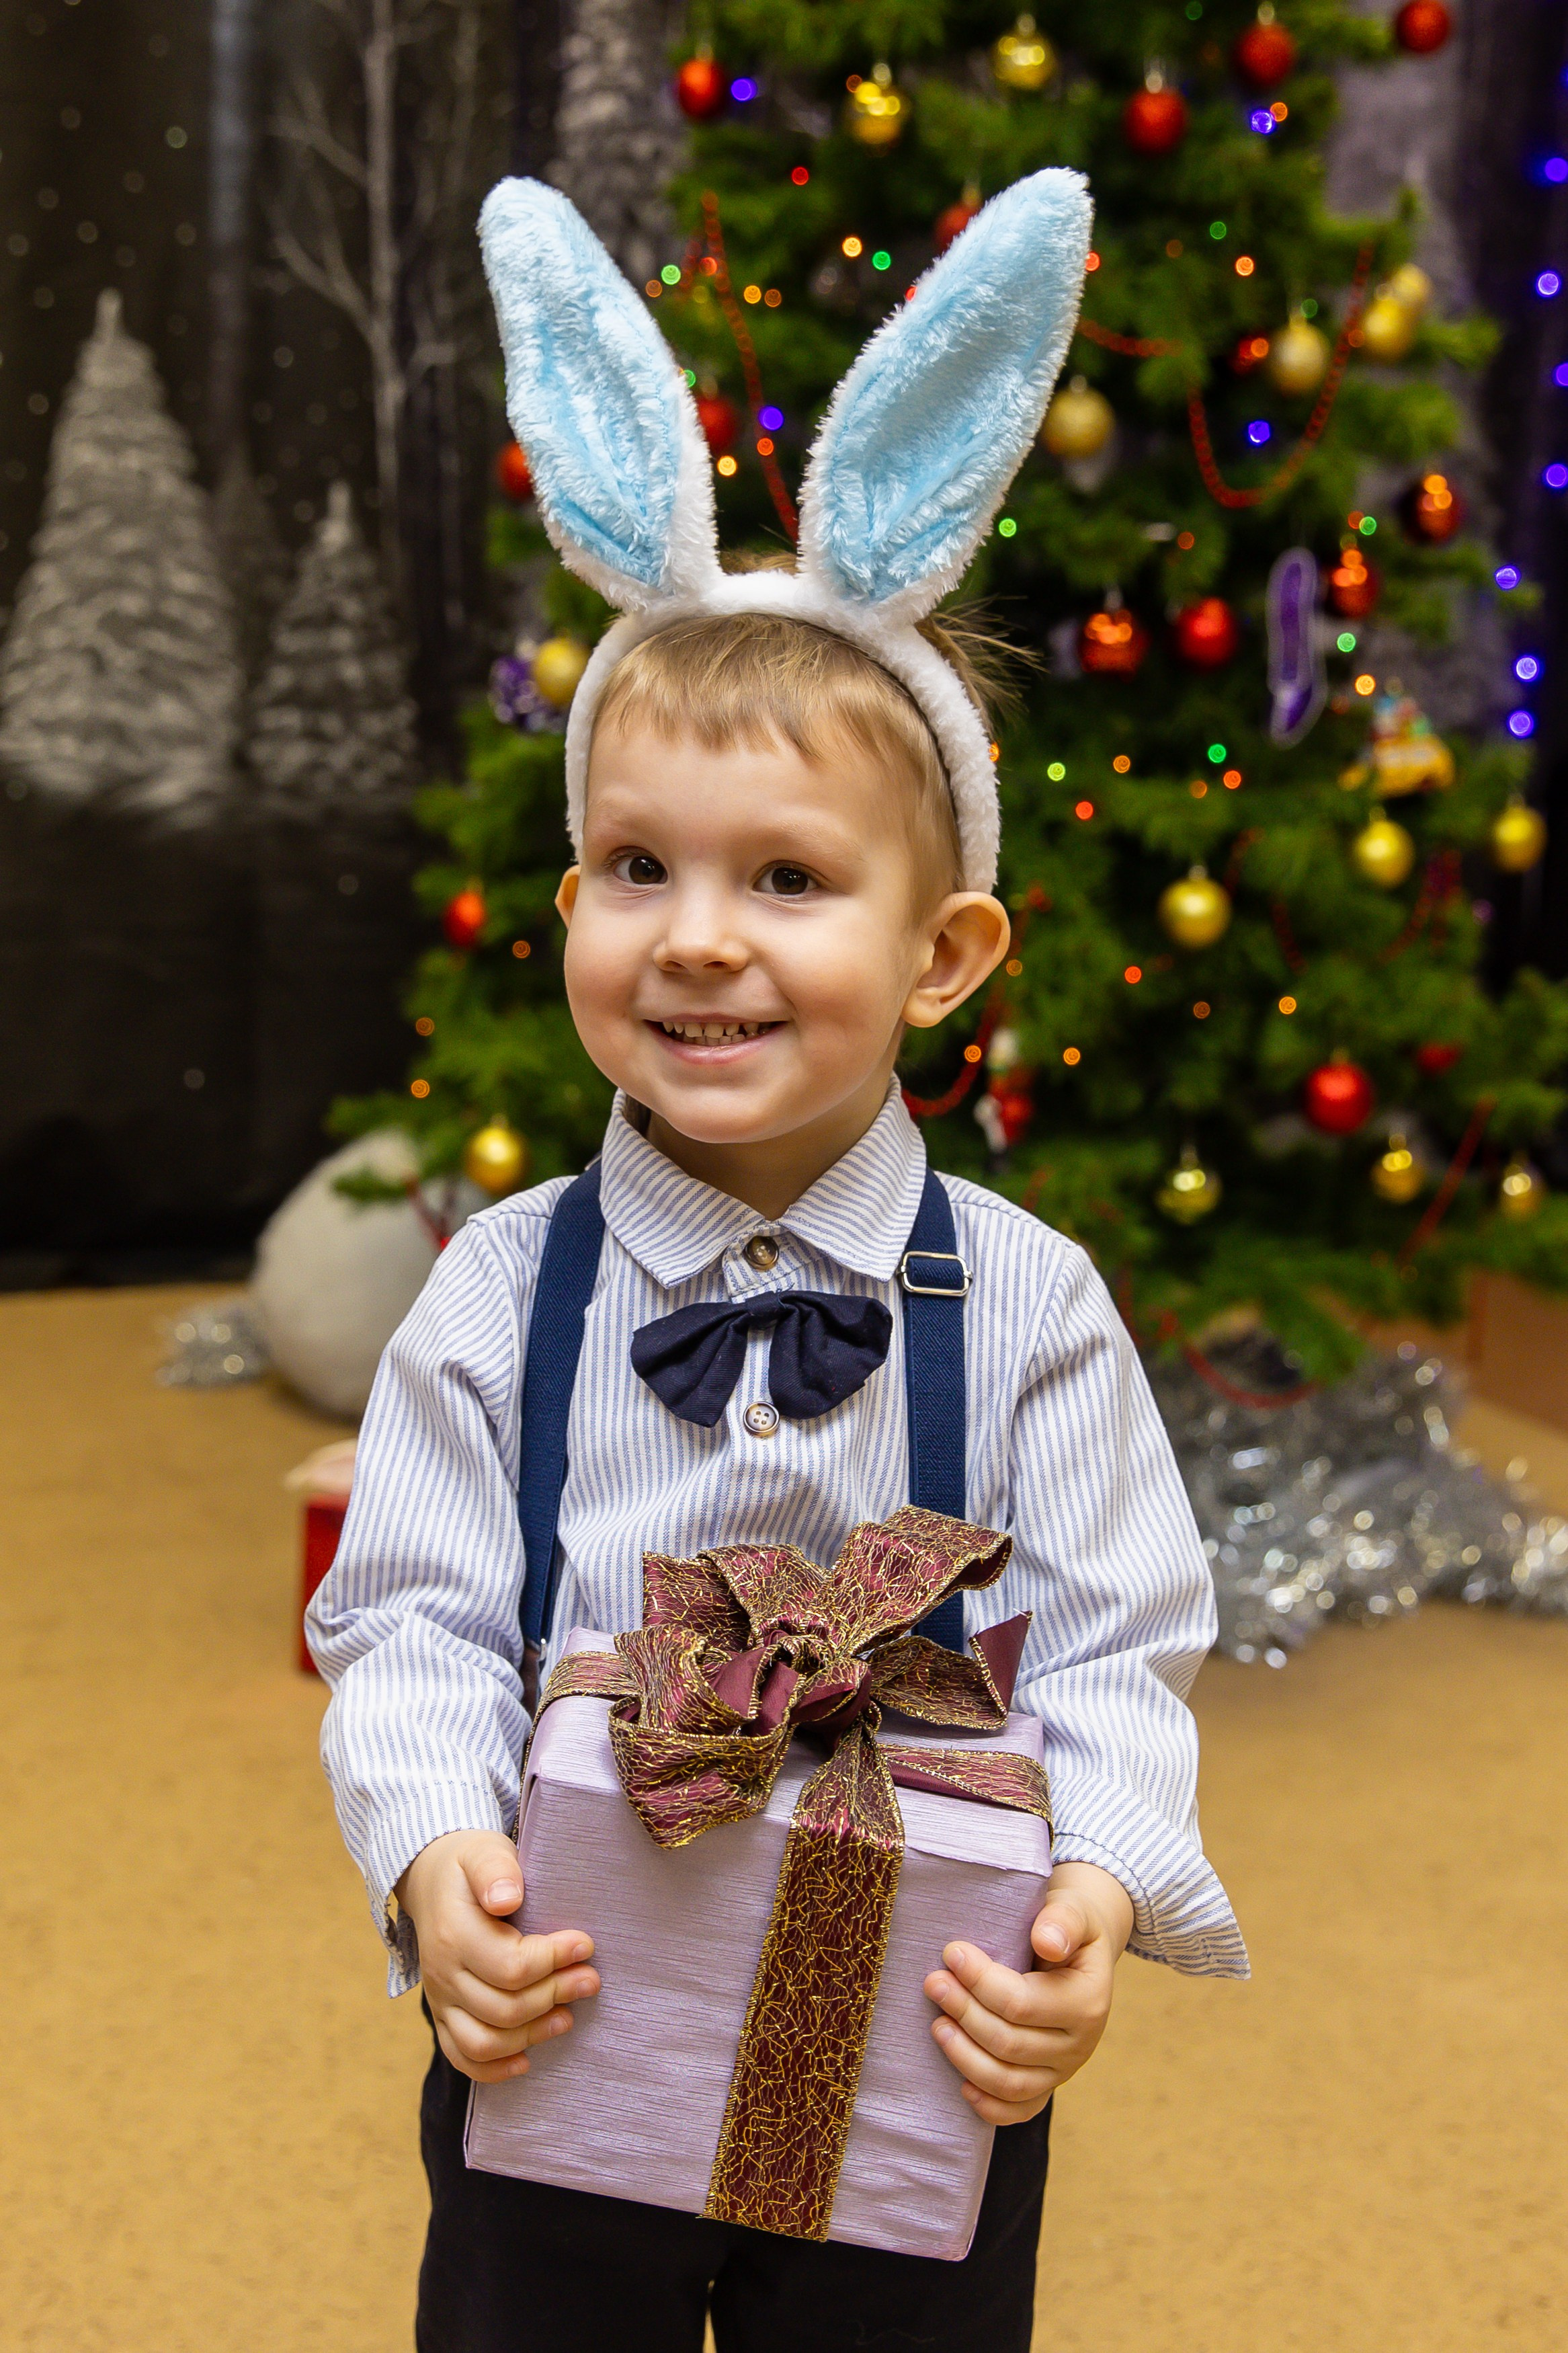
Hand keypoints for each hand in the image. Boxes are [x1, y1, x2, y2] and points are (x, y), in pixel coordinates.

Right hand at [395, 1829, 599, 2084]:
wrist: (430, 1879)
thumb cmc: (468, 1865)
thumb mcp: (482, 1851)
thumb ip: (496, 1870)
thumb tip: (508, 1899)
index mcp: (454, 1933)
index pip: (510, 1966)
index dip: (554, 1960)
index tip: (586, 1945)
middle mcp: (443, 1973)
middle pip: (504, 2007)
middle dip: (555, 1995)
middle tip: (591, 1979)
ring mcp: (440, 1999)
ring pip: (485, 2041)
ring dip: (533, 2034)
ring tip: (569, 2016)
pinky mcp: (443, 2015)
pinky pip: (461, 2056)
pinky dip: (494, 2069)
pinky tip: (527, 2059)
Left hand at [924, 1861, 1134, 2124]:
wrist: (1079, 1951)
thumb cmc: (1066, 1926)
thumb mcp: (1073, 1910)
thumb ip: (1062, 1920)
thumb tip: (1046, 1941)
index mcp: (1088, 2001)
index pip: (1022, 2003)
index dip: (981, 1982)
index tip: (951, 1952)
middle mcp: (1080, 2044)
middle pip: (1009, 2044)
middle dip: (964, 2013)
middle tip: (932, 1983)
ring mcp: (1064, 2071)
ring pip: (1009, 2083)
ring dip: (966, 2057)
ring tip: (936, 2025)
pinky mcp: (1048, 2085)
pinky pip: (1020, 2110)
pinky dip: (990, 2106)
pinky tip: (962, 2086)